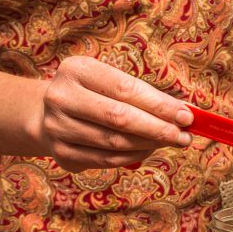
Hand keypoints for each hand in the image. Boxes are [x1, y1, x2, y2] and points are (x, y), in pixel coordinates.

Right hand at [39, 56, 193, 171]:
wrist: (46, 113)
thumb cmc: (91, 93)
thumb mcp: (108, 80)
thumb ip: (142, 94)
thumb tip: (183, 112)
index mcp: (76, 70)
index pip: (124, 89)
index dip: (159, 104)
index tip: (186, 116)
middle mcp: (61, 98)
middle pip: (119, 118)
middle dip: (158, 129)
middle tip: (184, 136)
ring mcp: (58, 128)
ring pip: (115, 143)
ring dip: (150, 145)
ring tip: (171, 141)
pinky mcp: (62, 154)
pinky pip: (107, 160)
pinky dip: (134, 156)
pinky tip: (149, 149)